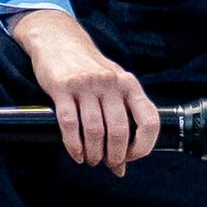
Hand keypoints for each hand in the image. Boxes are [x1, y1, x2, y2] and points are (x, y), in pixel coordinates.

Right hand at [12, 8, 161, 174]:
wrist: (57, 40)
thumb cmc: (88, 68)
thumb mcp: (112, 85)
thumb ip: (120, 119)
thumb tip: (121, 166)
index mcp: (129, 84)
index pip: (149, 121)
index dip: (143, 146)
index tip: (130, 158)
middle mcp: (110, 83)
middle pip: (119, 130)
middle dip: (114, 155)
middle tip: (107, 163)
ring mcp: (85, 84)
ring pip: (94, 130)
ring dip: (93, 152)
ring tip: (91, 159)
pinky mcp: (61, 87)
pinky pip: (70, 124)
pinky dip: (73, 145)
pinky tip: (76, 152)